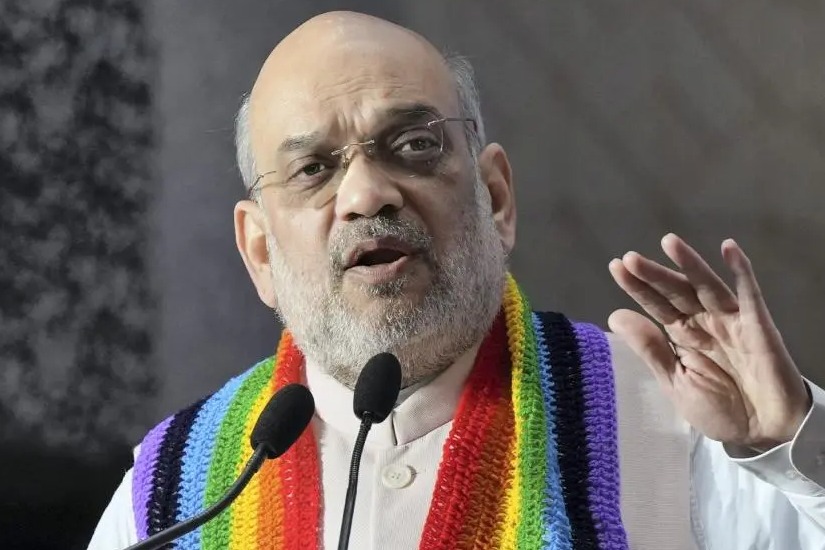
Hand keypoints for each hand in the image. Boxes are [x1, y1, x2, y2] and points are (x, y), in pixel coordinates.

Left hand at [608, 233, 810, 448]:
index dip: (638, 287)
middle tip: (631, 259)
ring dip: (689, 264)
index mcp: (682, 336)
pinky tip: (729, 249)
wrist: (764, 435)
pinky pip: (750, 295)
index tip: (616, 266)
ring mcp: (731, 321)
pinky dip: (741, 271)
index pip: (656, 305)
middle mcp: (704, 322)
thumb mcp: (676, 383)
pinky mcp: (758, 326)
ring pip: (706, 287)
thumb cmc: (721, 410)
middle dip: (654, 275)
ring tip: (668, 242)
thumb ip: (650, 350)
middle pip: (676, 292)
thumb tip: (615, 316)